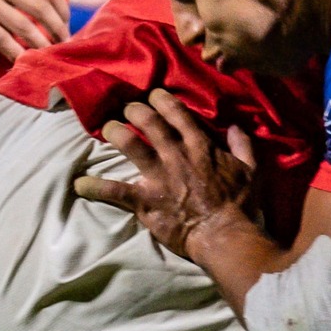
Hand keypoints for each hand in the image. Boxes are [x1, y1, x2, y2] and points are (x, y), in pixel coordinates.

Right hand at [0, 0, 68, 59]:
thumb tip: (48, 10)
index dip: (63, 11)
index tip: (67, 26)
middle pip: (41, 9)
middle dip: (57, 30)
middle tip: (64, 46)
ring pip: (24, 26)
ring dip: (40, 45)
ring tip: (48, 57)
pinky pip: (1, 39)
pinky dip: (15, 53)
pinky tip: (22, 62)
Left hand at [75, 88, 257, 261]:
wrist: (226, 235)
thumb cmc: (241, 205)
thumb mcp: (251, 170)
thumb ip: (243, 145)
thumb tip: (235, 127)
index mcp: (200, 146)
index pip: (177, 113)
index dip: (162, 99)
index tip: (153, 95)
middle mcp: (176, 155)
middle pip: (148, 121)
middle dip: (134, 110)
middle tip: (127, 108)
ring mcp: (158, 176)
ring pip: (129, 144)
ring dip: (115, 132)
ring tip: (108, 127)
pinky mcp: (145, 200)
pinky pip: (114, 191)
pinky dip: (95, 187)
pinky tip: (79, 185)